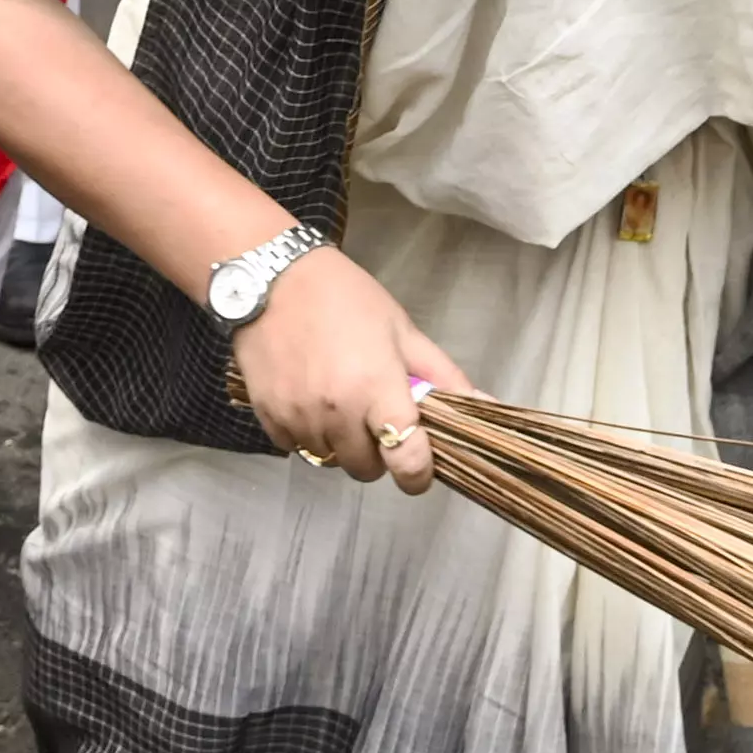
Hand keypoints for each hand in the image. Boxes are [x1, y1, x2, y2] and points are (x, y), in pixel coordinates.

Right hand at [230, 246, 468, 494]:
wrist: (272, 276)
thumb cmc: (344, 297)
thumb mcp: (401, 330)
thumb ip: (441, 376)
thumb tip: (485, 407)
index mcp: (377, 390)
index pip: (406, 461)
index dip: (418, 475)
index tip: (418, 470)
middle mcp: (337, 411)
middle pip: (366, 470)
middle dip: (376, 453)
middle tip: (373, 418)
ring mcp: (298, 416)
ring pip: (329, 460)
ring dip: (339, 443)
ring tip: (338, 402)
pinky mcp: (268, 414)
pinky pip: (294, 447)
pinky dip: (305, 434)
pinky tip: (309, 400)